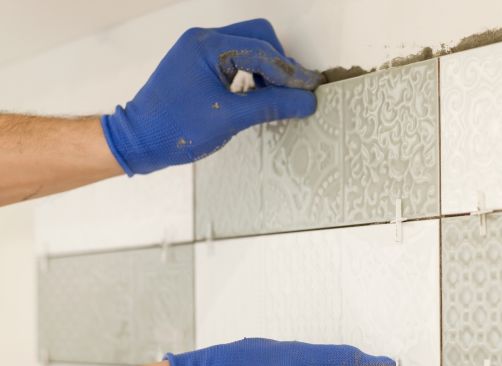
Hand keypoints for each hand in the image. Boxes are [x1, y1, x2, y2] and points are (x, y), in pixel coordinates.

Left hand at [101, 19, 323, 175]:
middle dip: (280, 64)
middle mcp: (203, 40)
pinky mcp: (198, 64)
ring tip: (276, 96)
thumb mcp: (230, 118)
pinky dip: (252, 72)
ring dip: (267, 68)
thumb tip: (307, 101)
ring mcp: (199, 50)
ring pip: (249, 46)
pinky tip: (256, 95)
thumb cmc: (176, 128)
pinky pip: (236, 58)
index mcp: (208, 46)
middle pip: (258, 37)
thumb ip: (272, 105)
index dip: (291, 73)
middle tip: (292, 92)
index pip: (263, 51)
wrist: (138, 140)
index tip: (311, 91)